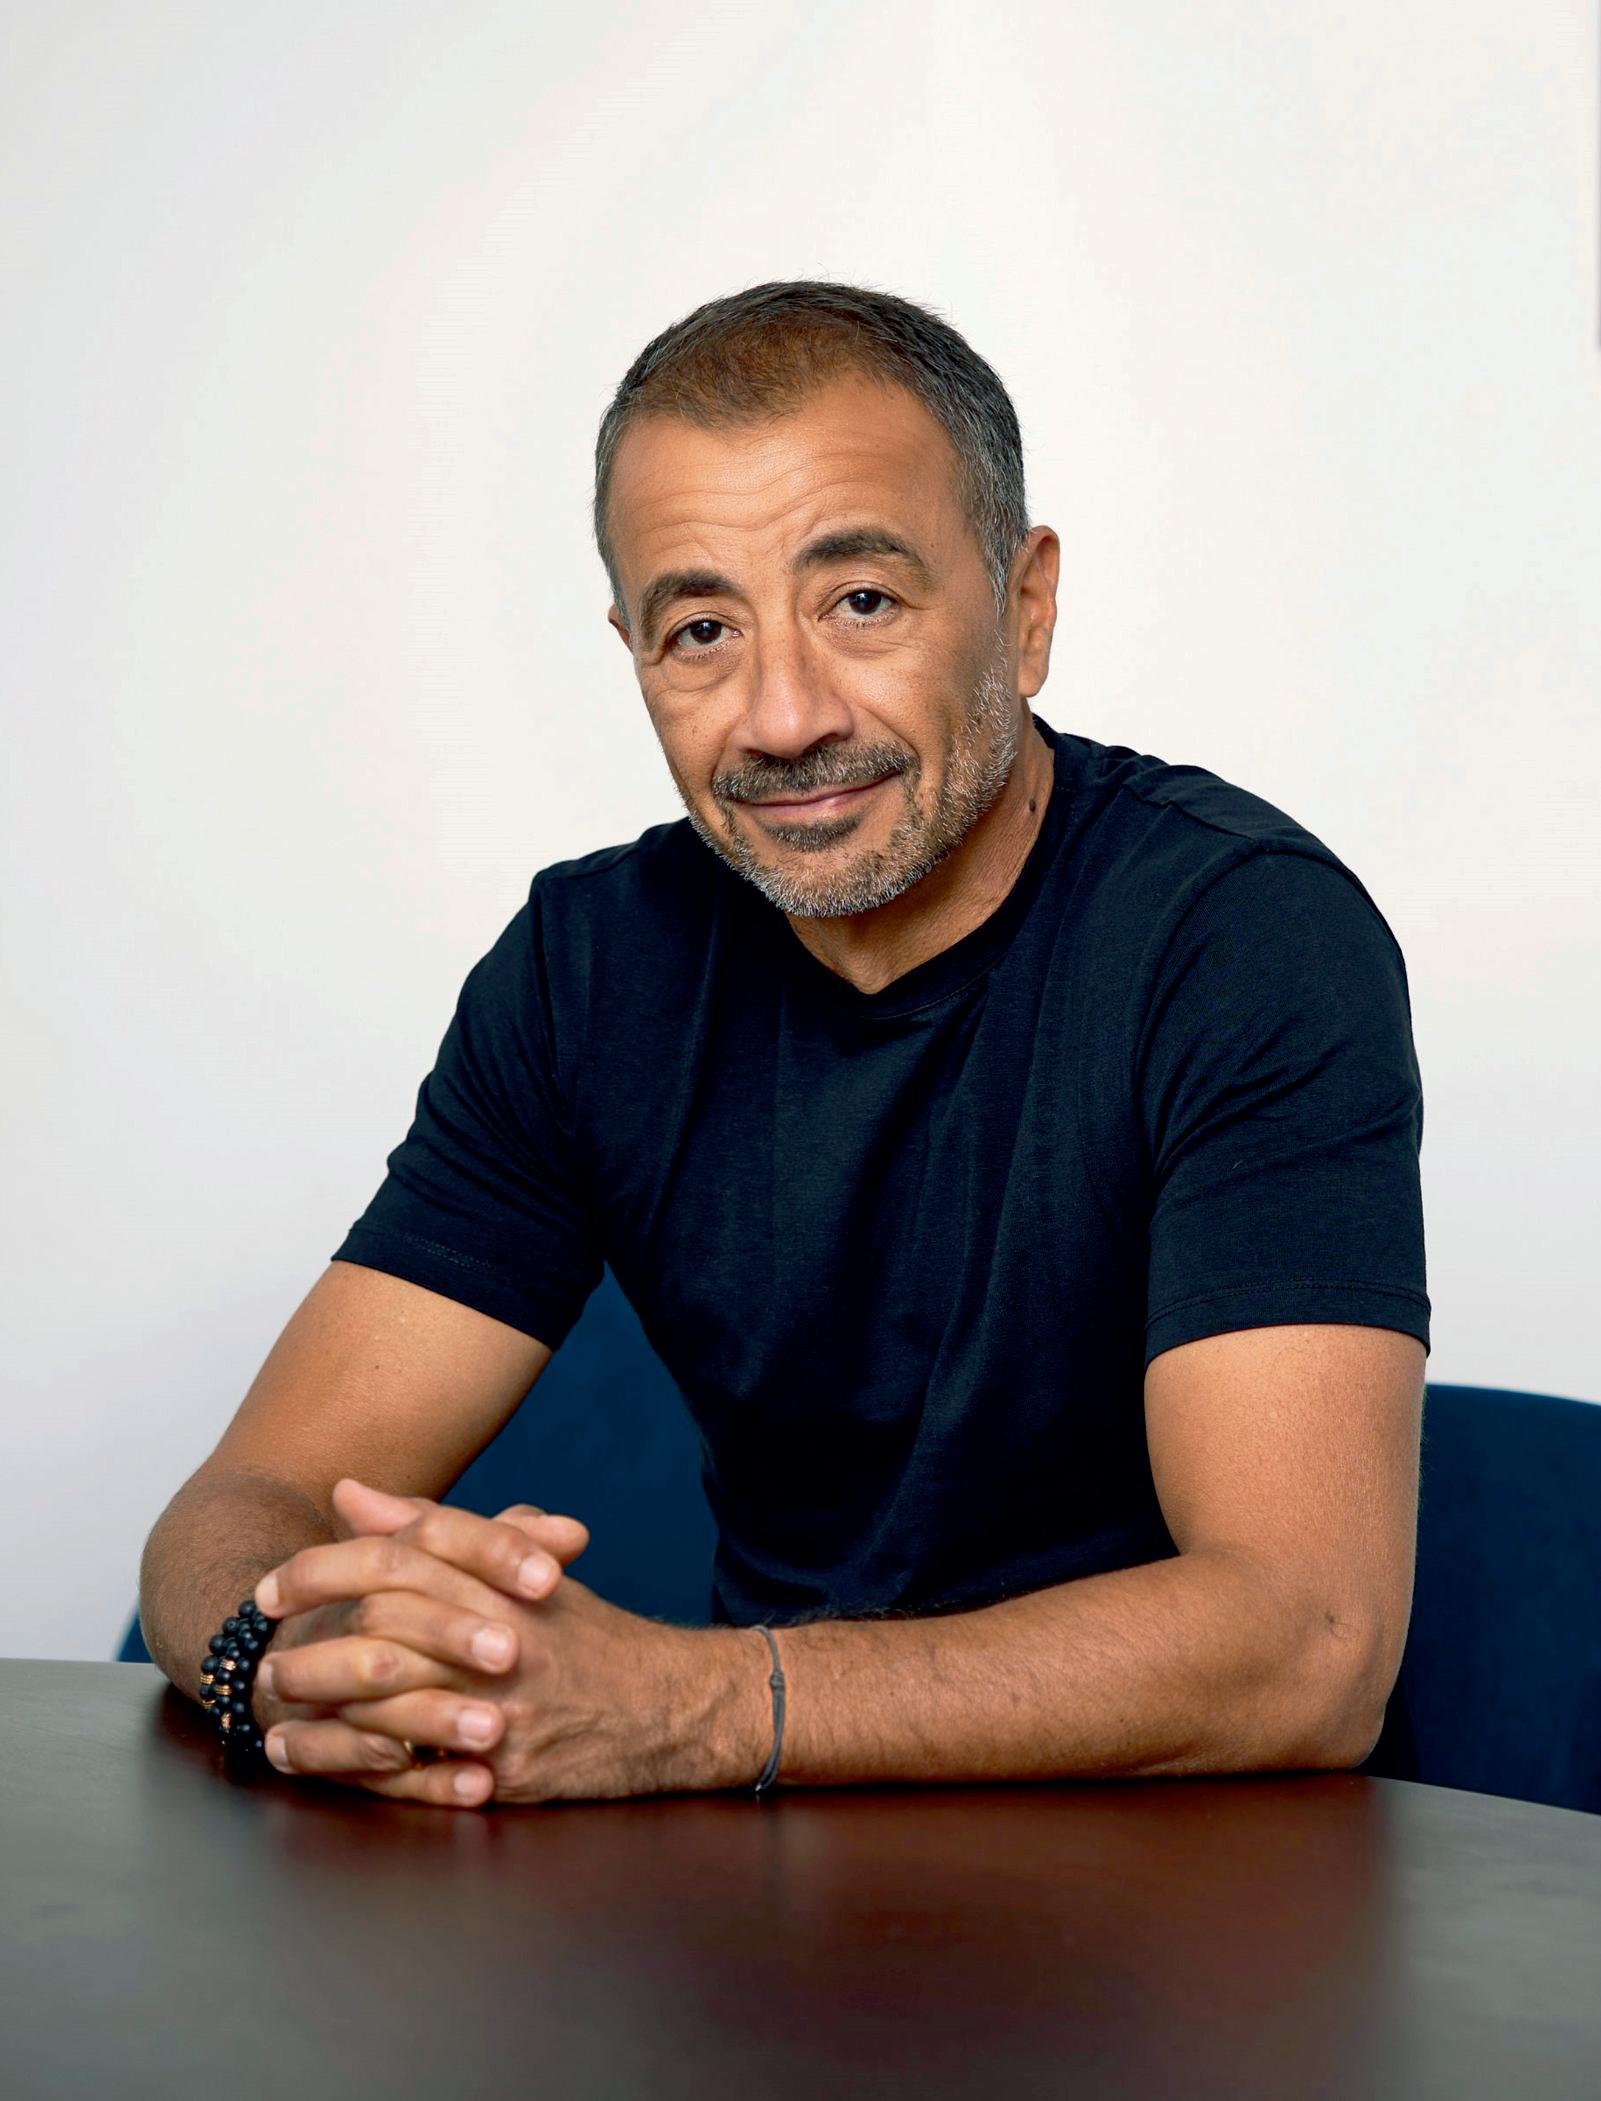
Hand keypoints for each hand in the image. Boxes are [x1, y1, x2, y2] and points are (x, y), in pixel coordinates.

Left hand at [261, 1480, 717, 1808]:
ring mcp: (509, 1706)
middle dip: (312, 1635)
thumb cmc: (590, 1640)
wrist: (674, 1710)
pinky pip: (417, 1771)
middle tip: (259, 1649)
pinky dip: (355, 1766)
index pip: (407, 1555)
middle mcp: (507, 1636)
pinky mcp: (511, 1771)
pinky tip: (313, 1761)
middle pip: (389, 1623)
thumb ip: (435, 1529)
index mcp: (507, 1580)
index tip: (273, 1583)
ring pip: (393, 1699)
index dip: (330, 1566)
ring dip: (320, 1705)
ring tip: (272, 1706)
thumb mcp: (524, 1570)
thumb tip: (351, 1493)